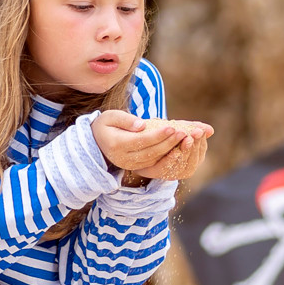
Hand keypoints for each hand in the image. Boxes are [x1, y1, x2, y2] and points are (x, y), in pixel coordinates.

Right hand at [91, 112, 213, 180]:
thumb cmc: (106, 125)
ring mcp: (131, 165)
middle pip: (151, 152)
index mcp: (117, 145)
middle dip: (169, 142)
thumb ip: (125, 120)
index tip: (172, 127)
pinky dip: (168, 155)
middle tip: (184, 133)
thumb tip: (142, 125)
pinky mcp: (138, 167)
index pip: (141, 140)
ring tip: (185, 138)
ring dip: (171, 150)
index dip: (158, 135)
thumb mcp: (110, 117)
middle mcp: (124, 158)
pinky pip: (155, 163)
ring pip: (155, 159)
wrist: (97, 143)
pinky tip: (179, 146)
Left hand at [134, 121, 211, 181]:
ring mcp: (170, 174)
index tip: (199, 131)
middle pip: (192, 161)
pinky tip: (174, 151)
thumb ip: (192, 129)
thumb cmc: (162, 136)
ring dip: (184, 152)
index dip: (200, 142)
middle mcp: (183, 170)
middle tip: (193, 134)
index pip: (200, 152)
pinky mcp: (155, 173)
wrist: (138, 145)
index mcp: (191, 159)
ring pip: (181, 166)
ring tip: (185, 139)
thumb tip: (211, 130)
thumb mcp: (178, 130)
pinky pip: (165, 168)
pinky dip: (171, 160)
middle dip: (193, 147)